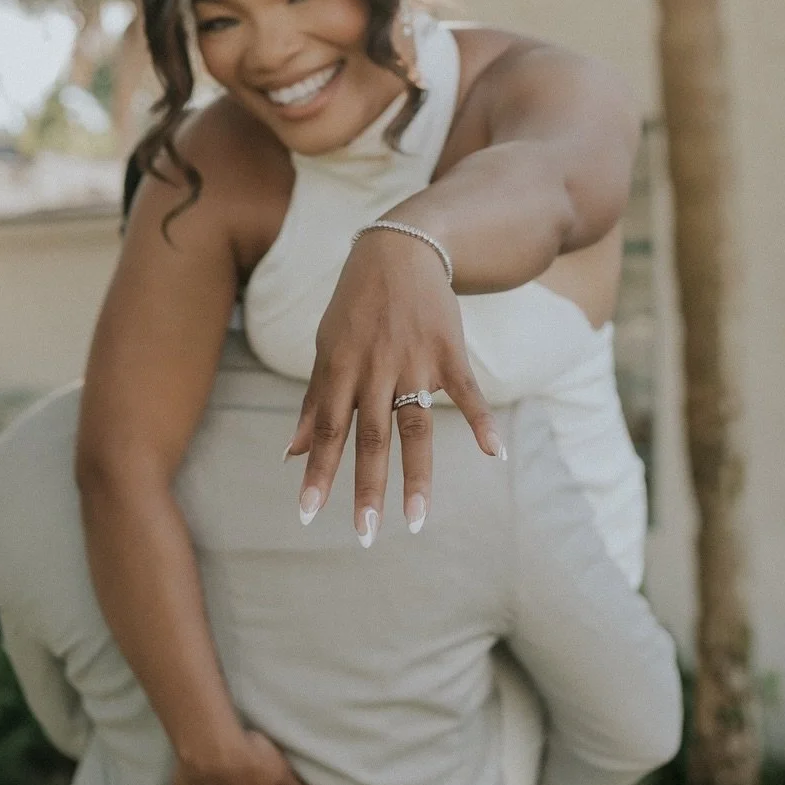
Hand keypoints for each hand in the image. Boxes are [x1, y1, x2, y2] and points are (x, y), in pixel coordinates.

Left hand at [285, 228, 503, 542]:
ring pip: (415, 427)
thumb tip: (292, 453)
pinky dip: (480, 420)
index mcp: (340, 369)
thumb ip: (314, 401)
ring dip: (416, 475)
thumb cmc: (355, 305)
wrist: (400, 250)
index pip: (327, 430)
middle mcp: (375, 369)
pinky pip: (467, 391)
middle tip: (365, 535)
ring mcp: (414, 362)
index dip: (318, 472)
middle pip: (371, 437)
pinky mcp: (449, 352)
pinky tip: (492, 453)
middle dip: (367, 488)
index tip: (308, 513)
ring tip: (416, 520)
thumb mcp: (326, 346)